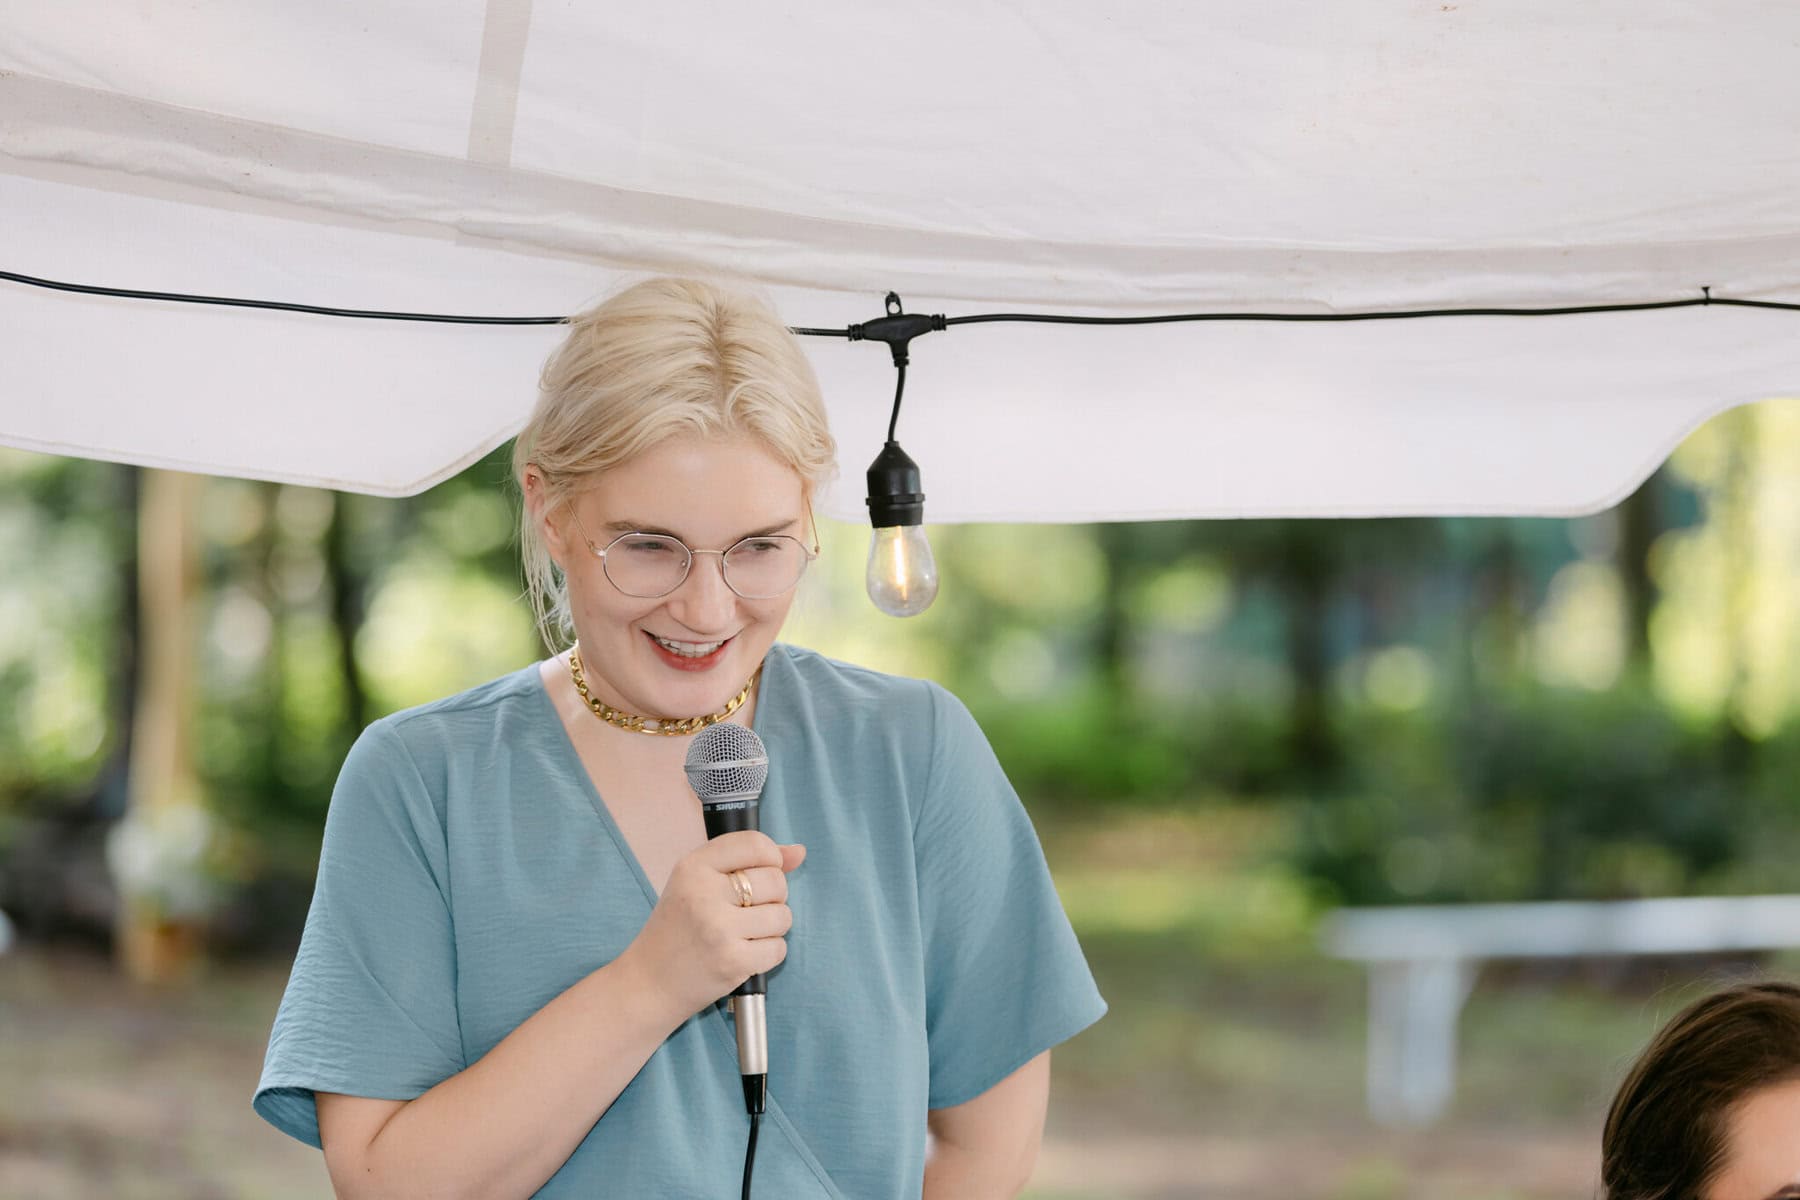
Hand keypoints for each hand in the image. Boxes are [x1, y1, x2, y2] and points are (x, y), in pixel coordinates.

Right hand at [622, 831, 806, 1018]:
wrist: (649, 983)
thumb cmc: (677, 930)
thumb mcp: (699, 884)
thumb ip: (748, 862)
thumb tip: (799, 852)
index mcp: (693, 867)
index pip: (755, 844)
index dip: (771, 858)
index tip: (764, 872)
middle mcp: (704, 893)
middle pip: (776, 881)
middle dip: (773, 898)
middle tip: (747, 911)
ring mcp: (718, 928)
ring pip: (782, 916)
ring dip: (773, 927)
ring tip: (746, 933)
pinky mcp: (732, 961)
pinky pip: (778, 948)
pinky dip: (769, 953)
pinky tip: (745, 953)